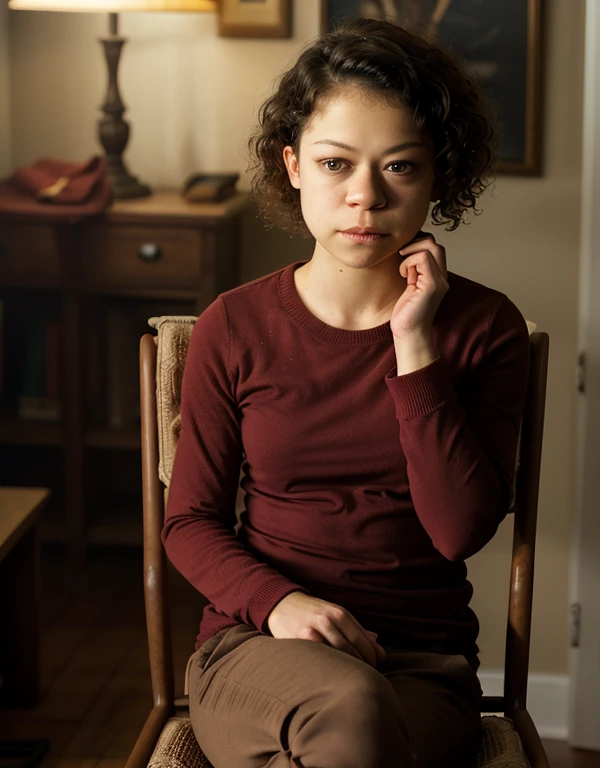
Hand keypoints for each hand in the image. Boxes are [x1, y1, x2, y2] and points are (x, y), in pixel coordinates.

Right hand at [267, 592, 385, 667]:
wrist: (282, 604)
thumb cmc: (313, 612)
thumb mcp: (336, 614)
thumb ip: (356, 629)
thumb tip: (377, 644)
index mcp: (340, 613)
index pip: (364, 640)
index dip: (372, 657)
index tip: (375, 667)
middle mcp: (329, 619)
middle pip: (353, 648)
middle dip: (362, 665)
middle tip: (365, 676)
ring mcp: (314, 628)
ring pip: (338, 653)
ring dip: (347, 668)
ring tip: (350, 678)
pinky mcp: (300, 638)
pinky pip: (318, 655)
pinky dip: (328, 666)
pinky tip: (331, 674)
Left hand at [390, 232, 448, 340]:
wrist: (408, 334)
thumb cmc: (405, 314)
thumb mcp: (409, 286)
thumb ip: (413, 270)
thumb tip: (405, 251)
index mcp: (437, 276)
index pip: (434, 247)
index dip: (416, 244)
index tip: (402, 255)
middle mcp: (442, 277)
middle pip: (435, 243)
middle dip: (414, 243)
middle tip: (401, 256)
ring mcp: (440, 280)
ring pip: (431, 246)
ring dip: (411, 252)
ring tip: (403, 269)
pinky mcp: (432, 285)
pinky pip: (423, 258)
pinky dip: (409, 261)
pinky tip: (403, 275)